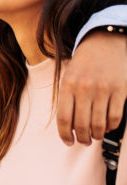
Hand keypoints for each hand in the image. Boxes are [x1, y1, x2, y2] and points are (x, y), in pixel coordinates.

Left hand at [57, 31, 126, 145]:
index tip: (68, 141)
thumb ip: (67, 99)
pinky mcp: (121, 90)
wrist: (103, 43)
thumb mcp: (68, 77)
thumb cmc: (83, 64)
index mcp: (68, 85)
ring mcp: (104, 90)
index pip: (64, 118)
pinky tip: (106, 126)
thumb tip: (68, 127)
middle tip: (83, 141)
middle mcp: (85, 88)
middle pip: (82, 125)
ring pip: (99, 124)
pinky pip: (115, 117)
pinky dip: (110, 126)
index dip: (65, 134)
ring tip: (94, 135)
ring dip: (96, 135)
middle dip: (82, 138)